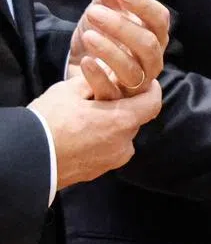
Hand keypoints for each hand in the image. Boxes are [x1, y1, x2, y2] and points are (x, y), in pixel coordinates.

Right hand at [28, 76, 161, 189]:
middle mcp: (123, 144)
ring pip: (121, 136)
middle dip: (124, 107)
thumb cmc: (48, 122)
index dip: (152, 89)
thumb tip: (112, 71)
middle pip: (134, 119)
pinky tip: (81, 133)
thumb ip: (98, 79)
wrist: (25, 160)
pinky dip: (102, 139)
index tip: (146, 81)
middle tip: (107, 96)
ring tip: (90, 116)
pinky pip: (108, 150)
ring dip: (112, 124)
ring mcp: (111, 161)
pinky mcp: (98, 172)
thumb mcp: (70, 91)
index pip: (153, 102)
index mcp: (122, 121)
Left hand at [69, 0, 169, 98]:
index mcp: (153, 35)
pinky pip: (114, 92)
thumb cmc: (100, 35)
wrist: (79, 68)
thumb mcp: (104, 5)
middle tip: (94, 12)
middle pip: (150, 45)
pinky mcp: (116, 101)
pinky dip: (100, 77)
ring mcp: (136, 83)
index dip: (144, 6)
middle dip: (123, 28)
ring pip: (135, 71)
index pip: (160, 20)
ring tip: (88, 34)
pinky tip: (85, 61)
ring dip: (112, 52)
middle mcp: (151, 60)